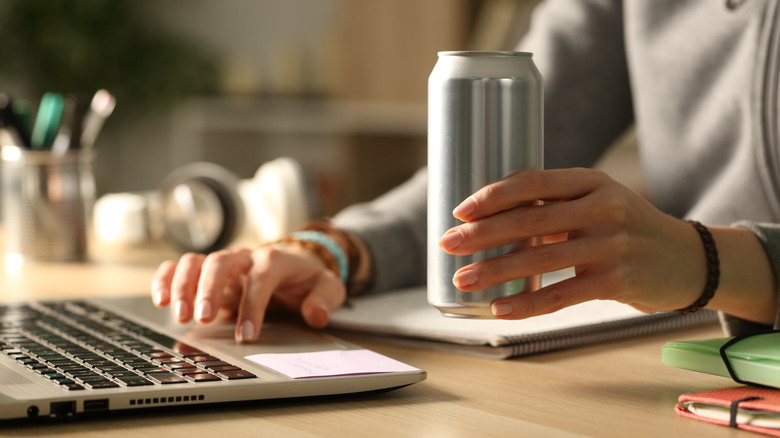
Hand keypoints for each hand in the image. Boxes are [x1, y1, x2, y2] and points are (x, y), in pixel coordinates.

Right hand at [151, 244, 346, 342]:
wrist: (297, 262)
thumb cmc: (308, 278)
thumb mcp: (328, 286)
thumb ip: (325, 299)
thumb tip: (315, 315)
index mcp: (276, 260)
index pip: (262, 277)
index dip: (253, 305)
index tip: (247, 335)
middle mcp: (246, 257)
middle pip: (221, 262)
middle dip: (209, 289)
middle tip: (202, 319)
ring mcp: (224, 263)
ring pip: (197, 261)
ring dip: (183, 286)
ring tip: (179, 315)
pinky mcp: (207, 271)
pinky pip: (180, 266)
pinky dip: (166, 278)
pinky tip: (160, 300)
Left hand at [438, 168, 706, 318]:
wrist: (689, 260)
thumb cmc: (627, 229)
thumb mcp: (598, 202)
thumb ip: (554, 206)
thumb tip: (490, 221)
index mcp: (591, 181)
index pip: (534, 181)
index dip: (493, 195)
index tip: (460, 210)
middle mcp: (603, 207)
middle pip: (530, 218)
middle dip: (482, 232)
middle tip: (448, 243)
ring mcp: (612, 244)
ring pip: (540, 257)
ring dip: (495, 270)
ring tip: (463, 279)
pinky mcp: (618, 281)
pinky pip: (562, 294)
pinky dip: (527, 303)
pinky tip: (500, 309)